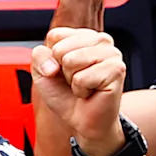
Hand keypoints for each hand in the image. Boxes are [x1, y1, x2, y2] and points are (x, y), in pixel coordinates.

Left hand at [30, 25, 128, 155]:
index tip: (63, 71)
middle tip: (75, 81)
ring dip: (72, 80)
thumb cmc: (66, 95)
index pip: (55, 35)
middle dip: (62, 70)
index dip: (52, 58)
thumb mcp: (42, 73)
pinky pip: (82, 77)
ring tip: (84, 85)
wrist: (82, 120)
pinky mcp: (117, 69)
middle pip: (61, 48)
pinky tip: (91, 91)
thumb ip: (39, 56)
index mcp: (83, 36)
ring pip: (71, 60)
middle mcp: (100, 40)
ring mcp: (111, 53)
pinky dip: (81, 90)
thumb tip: (53, 63)